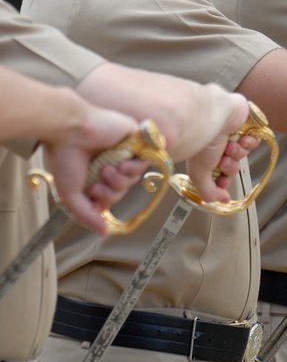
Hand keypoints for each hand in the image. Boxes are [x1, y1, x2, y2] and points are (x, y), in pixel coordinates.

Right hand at [43, 105, 144, 234]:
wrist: (69, 129)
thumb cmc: (64, 156)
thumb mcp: (71, 193)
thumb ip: (86, 214)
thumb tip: (103, 232)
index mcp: (94, 173)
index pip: (110, 195)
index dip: (106, 200)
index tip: (93, 194)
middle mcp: (109, 163)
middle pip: (123, 189)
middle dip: (112, 191)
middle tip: (97, 182)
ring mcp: (123, 152)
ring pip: (134, 178)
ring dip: (121, 179)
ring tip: (106, 169)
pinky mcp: (135, 141)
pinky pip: (145, 162)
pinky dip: (134, 168)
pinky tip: (121, 165)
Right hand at [180, 89, 255, 203]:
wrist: (212, 117)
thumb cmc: (202, 140)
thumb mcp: (199, 173)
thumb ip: (209, 191)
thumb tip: (223, 201)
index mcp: (205, 155)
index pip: (218, 175)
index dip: (222, 181)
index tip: (222, 183)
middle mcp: (217, 146)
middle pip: (232, 165)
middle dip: (229, 166)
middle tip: (223, 159)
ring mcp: (231, 134)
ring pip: (243, 154)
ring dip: (237, 153)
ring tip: (229, 145)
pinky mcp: (245, 125)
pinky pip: (254, 141)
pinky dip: (249, 142)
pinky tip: (240, 138)